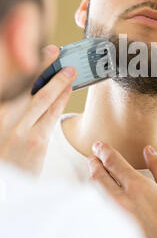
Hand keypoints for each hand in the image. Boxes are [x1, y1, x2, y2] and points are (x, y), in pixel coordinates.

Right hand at [0, 45, 76, 174]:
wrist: (5, 186)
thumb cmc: (4, 153)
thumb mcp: (3, 127)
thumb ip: (12, 109)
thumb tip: (29, 88)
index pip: (11, 83)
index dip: (24, 65)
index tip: (37, 52)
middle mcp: (4, 118)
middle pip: (25, 85)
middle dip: (42, 65)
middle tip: (55, 51)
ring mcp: (19, 130)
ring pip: (41, 98)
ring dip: (57, 81)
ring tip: (70, 69)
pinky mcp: (35, 141)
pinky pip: (51, 115)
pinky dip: (61, 99)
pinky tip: (68, 89)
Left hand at [88, 141, 156, 237]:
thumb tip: (149, 150)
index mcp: (138, 187)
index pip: (113, 162)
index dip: (103, 150)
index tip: (99, 145)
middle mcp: (122, 201)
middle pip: (98, 176)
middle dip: (94, 162)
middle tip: (93, 156)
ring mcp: (115, 217)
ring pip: (95, 192)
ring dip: (93, 178)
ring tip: (96, 172)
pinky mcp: (113, 228)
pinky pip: (98, 207)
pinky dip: (96, 195)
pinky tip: (99, 193)